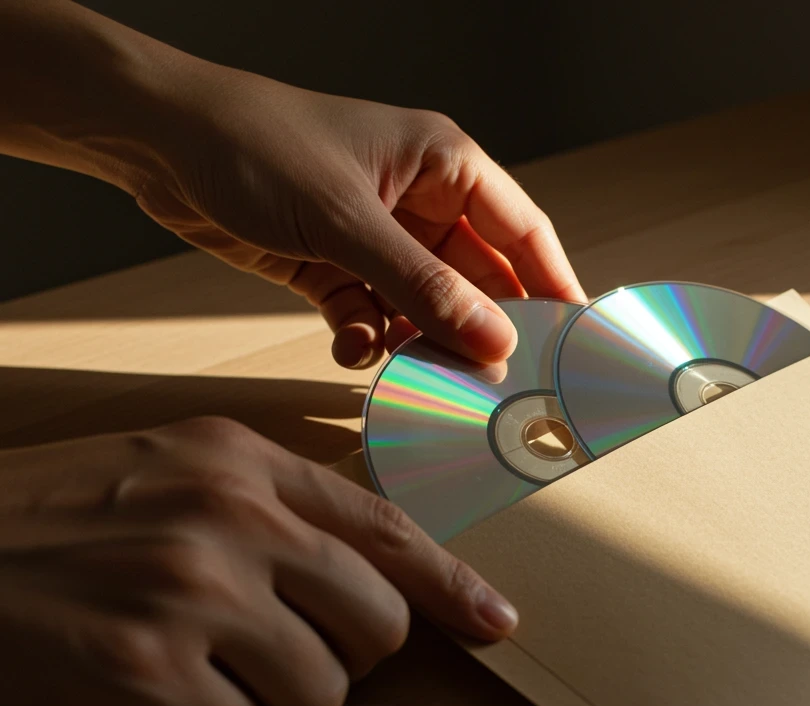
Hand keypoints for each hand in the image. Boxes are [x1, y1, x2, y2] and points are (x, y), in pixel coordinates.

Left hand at [0, 1, 585, 368]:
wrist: (157, 141)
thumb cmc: (256, 145)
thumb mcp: (348, 222)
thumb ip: (424, 288)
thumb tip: (493, 341)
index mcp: (445, 165)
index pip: (523, 233)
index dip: (553, 288)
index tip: (574, 346)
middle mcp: (421, 201)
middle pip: (477, 279)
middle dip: (477, 329)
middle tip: (490, 382)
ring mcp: (378, 236)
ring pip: (424, 306)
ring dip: (414, 341)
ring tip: (407, 369)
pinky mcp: (336, 265)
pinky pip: (374, 314)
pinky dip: (365, 336)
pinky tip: (347, 344)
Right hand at [0, 417, 516, 705]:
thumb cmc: (47, 519)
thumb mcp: (168, 470)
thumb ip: (270, 505)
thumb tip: (367, 571)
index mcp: (240, 460)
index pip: (388, 526)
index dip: (452, 585)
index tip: (496, 621)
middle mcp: (229, 516)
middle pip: (377, 623)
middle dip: (344, 657)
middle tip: (274, 650)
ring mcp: (190, 591)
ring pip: (320, 694)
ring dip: (269, 702)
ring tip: (198, 669)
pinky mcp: (144, 669)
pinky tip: (156, 702)